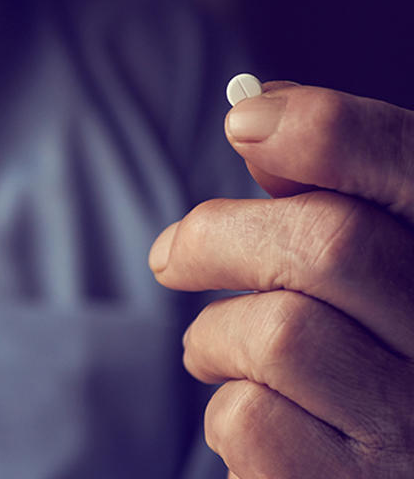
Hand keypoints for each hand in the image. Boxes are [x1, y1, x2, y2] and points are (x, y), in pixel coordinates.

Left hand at [149, 83, 413, 477]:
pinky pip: (250, 422)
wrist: (373, 468)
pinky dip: (226, 409)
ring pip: (278, 335)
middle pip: (327, 243)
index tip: (241, 119)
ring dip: (215, 338)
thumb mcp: (362, 274)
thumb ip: (323, 196)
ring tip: (216, 352)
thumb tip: (256, 115)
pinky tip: (250, 414)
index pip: (413, 171)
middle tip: (169, 256)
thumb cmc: (360, 357)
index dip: (329, 131)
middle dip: (217, 237)